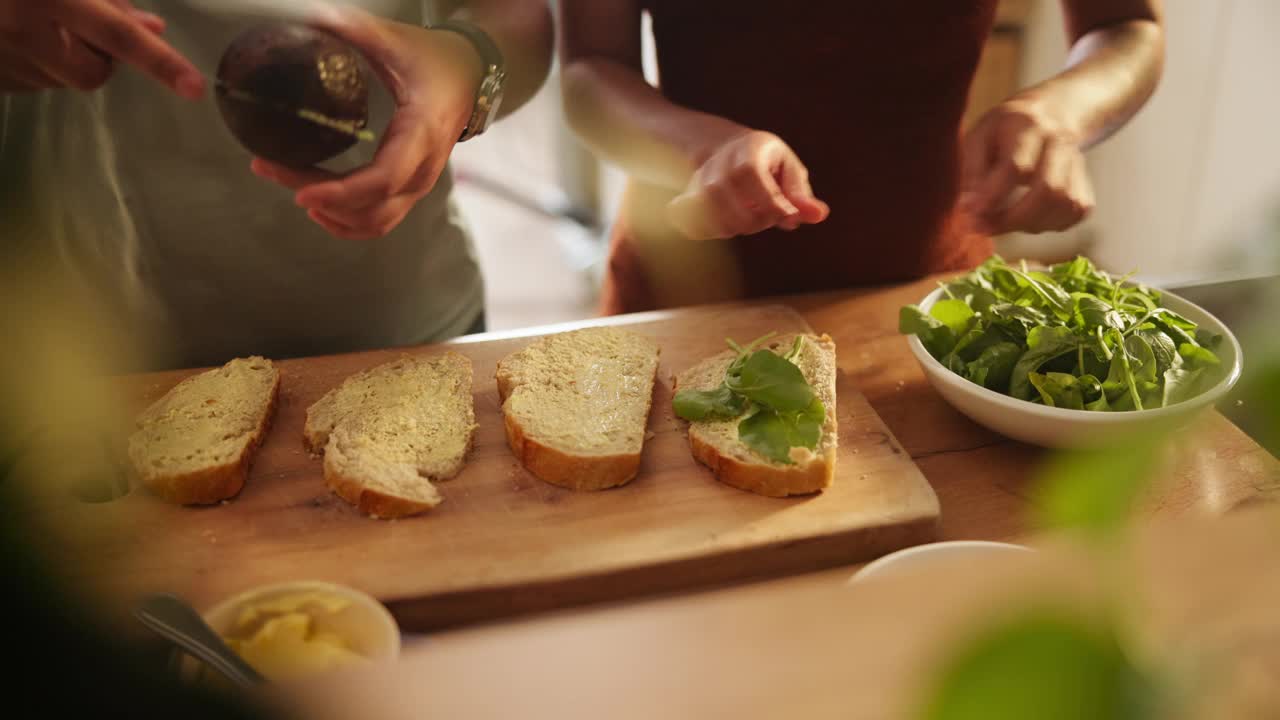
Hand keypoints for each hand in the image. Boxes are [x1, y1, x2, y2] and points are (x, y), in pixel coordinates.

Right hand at [0, 0, 202, 96]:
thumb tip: (150, 26)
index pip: (116, 34)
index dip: (158, 60)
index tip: (195, 87)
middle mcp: (23, 32)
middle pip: (93, 72)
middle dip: (103, 56)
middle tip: (91, 25)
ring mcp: (3, 60)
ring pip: (61, 78)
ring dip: (66, 54)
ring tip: (44, 17)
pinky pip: (30, 80)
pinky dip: (38, 60)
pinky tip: (16, 30)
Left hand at [251, 6, 483, 240]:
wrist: (469, 75)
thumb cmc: (434, 59)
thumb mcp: (398, 41)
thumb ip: (357, 29)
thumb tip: (313, 15)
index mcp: (421, 134)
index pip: (383, 180)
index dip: (341, 192)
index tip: (302, 192)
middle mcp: (424, 168)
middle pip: (371, 206)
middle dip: (320, 198)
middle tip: (271, 169)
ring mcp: (419, 183)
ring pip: (376, 221)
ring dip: (332, 214)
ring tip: (290, 186)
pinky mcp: (410, 187)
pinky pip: (381, 220)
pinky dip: (349, 223)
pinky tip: (319, 209)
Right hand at [666, 130, 828, 240]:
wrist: (720, 148)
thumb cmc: (763, 160)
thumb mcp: (787, 167)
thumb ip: (801, 193)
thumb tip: (819, 216)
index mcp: (748, 155)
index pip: (766, 198)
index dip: (780, 213)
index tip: (787, 214)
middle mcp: (719, 169)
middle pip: (746, 220)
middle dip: (762, 222)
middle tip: (767, 211)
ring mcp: (698, 186)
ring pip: (724, 228)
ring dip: (740, 227)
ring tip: (745, 212)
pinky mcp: (685, 201)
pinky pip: (698, 230)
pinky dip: (714, 230)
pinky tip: (723, 217)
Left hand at [960, 99, 1094, 234]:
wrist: (1049, 114)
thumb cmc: (1003, 131)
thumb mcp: (978, 137)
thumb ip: (972, 170)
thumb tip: (969, 206)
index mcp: (1027, 125)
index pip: (1016, 166)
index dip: (993, 195)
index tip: (970, 212)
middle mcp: (1059, 141)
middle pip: (1048, 189)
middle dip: (1012, 219)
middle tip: (983, 227)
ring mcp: (1077, 162)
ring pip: (1064, 204)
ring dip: (1029, 225)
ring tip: (1003, 223)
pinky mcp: (1085, 182)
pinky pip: (1075, 212)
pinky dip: (1050, 225)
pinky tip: (1028, 220)